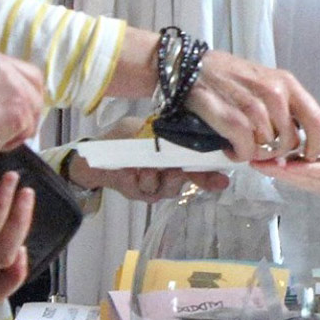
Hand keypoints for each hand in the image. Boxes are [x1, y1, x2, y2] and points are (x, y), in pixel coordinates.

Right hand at [0, 44, 43, 158]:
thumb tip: (2, 95)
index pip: (13, 66)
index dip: (16, 87)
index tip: (10, 102)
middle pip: (33, 80)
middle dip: (29, 103)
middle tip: (19, 120)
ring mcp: (12, 82)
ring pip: (34, 104)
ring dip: (22, 123)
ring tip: (0, 136)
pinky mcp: (21, 105)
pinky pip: (29, 125)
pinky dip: (17, 138)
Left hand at [64, 116, 229, 203]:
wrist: (96, 155)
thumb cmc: (123, 137)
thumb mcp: (142, 128)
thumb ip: (162, 131)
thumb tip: (183, 125)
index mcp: (177, 155)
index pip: (201, 166)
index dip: (213, 175)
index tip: (223, 180)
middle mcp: (172, 173)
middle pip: (187, 180)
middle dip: (179, 175)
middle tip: (172, 168)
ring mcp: (158, 186)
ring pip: (167, 188)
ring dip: (155, 178)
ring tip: (143, 169)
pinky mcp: (142, 194)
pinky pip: (146, 193)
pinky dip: (138, 182)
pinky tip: (130, 173)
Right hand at [184, 50, 319, 163]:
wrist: (188, 69)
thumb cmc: (227, 77)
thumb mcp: (263, 81)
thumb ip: (283, 105)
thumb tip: (297, 137)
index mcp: (286, 83)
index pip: (316, 120)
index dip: (315, 144)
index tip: (308, 155)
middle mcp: (275, 94)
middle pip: (291, 141)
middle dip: (277, 151)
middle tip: (259, 146)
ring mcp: (255, 107)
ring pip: (269, 149)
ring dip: (254, 152)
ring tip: (239, 141)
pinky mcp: (234, 121)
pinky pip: (248, 152)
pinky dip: (238, 154)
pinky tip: (229, 146)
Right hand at [253, 132, 319, 199]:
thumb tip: (309, 150)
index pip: (302, 176)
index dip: (280, 170)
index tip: (259, 160)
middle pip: (299, 181)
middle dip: (275, 172)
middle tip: (251, 160)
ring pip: (306, 179)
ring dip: (283, 171)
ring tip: (261, 161)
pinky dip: (303, 169)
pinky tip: (286, 164)